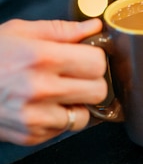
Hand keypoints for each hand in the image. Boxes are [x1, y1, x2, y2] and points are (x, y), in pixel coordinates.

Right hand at [0, 18, 106, 145]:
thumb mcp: (22, 31)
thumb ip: (63, 30)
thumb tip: (95, 28)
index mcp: (42, 58)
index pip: (97, 63)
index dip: (95, 58)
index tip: (86, 57)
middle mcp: (40, 89)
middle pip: (98, 91)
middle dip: (92, 81)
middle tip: (77, 75)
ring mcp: (35, 116)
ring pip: (85, 116)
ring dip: (77, 104)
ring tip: (58, 91)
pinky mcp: (31, 135)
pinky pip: (63, 129)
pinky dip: (59, 118)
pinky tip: (43, 105)